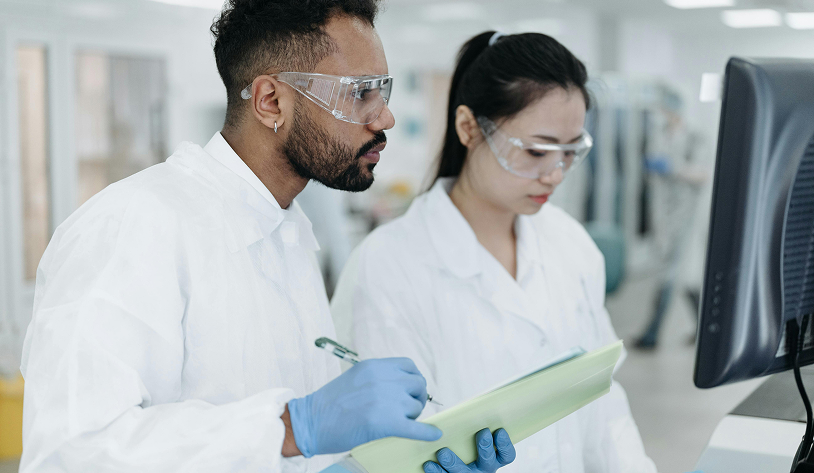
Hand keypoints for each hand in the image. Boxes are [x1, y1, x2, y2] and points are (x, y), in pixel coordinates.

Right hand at [287, 358, 442, 456]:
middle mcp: (383, 380)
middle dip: (415, 397)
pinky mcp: (387, 423)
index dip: (413, 379)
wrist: (311, 422)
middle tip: (406, 409)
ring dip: (411, 415)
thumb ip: (380, 376)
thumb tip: (404, 384)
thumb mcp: (356, 377)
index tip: (411, 389)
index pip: (409, 366)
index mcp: (375, 366)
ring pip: (416, 407)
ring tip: (395, 421)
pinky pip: (416, 428)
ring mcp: (386, 401)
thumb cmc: (330, 403)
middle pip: (417, 385)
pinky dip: (428, 432)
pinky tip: (435, 433)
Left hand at [423, 428, 515, 472]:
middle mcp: (484, 470)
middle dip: (485, 447)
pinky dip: (436, 471)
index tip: (499, 430)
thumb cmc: (466, 446)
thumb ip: (476, 428)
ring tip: (443, 452)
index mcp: (493, 459)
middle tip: (482, 433)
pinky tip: (429, 464)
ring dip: (454, 462)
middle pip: (488, 462)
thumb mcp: (476, 438)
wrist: (456, 467)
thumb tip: (470, 407)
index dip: (504, 444)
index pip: (506, 455)